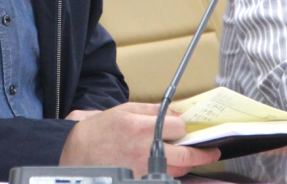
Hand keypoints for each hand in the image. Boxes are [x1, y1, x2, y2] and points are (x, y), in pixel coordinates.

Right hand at [59, 103, 220, 177]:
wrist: (75, 156)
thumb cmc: (96, 132)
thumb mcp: (121, 111)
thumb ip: (150, 110)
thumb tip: (174, 112)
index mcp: (141, 128)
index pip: (179, 126)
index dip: (184, 126)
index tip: (186, 127)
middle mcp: (146, 151)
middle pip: (186, 155)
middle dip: (201, 153)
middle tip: (211, 151)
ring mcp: (145, 171)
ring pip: (178, 171)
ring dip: (186, 164)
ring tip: (191, 158)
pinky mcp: (141, 182)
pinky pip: (164, 178)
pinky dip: (170, 174)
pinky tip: (168, 167)